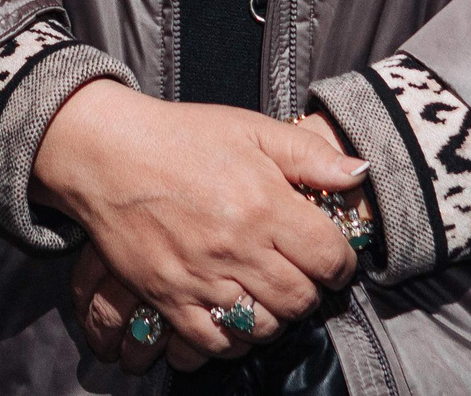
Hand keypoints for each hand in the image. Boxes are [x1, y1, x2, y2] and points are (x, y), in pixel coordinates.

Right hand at [36, 82, 363, 366]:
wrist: (109, 153)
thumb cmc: (183, 137)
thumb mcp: (253, 129)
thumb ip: (312, 155)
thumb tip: (360, 174)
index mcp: (265, 205)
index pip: (329, 258)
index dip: (341, 263)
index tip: (332, 257)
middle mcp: (237, 248)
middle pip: (300, 300)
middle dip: (311, 291)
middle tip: (302, 275)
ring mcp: (201, 279)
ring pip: (263, 326)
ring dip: (276, 316)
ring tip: (270, 293)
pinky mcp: (168, 298)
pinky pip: (214, 342)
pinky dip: (235, 339)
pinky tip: (237, 316)